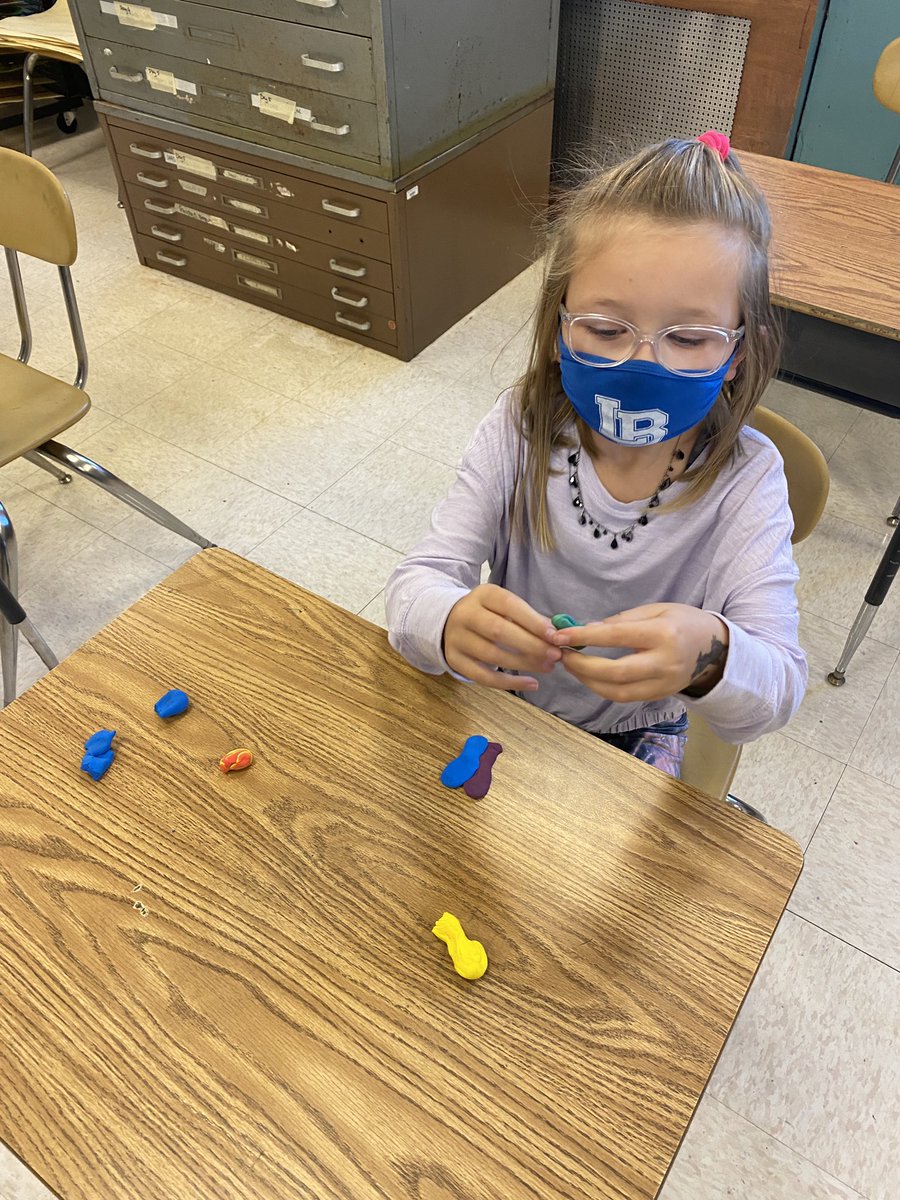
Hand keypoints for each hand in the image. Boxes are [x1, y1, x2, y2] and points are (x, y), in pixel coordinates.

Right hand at [443, 584, 561, 691]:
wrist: (450, 621)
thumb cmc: (489, 614)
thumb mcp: (505, 607)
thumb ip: (529, 618)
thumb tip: (557, 634)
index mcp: (483, 595)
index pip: (509, 605)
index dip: (533, 621)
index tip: (554, 636)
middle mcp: (466, 615)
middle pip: (499, 631)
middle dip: (531, 645)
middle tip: (554, 655)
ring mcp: (457, 639)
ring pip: (492, 656)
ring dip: (524, 664)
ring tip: (547, 667)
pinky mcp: (455, 660)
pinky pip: (483, 677)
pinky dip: (510, 683)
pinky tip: (532, 683)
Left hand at [550, 604, 728, 702]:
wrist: (717, 648)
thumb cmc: (684, 622)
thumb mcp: (657, 609)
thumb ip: (622, 620)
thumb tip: (588, 629)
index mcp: (663, 634)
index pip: (615, 636)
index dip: (584, 637)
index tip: (559, 635)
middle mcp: (664, 662)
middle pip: (615, 672)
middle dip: (582, 666)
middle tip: (562, 654)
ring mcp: (664, 684)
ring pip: (617, 691)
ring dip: (588, 681)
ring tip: (572, 666)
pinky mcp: (660, 696)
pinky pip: (625, 697)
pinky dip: (602, 688)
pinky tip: (590, 676)